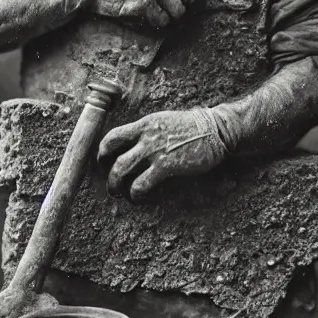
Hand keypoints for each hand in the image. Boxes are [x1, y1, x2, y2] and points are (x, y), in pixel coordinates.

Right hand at [93, 0, 201, 28]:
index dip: (183, 3)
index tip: (167, 2)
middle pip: (187, 6)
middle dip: (173, 11)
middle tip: (154, 6)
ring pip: (176, 15)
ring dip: (163, 17)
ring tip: (146, 8)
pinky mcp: (146, 2)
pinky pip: (162, 22)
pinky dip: (152, 22)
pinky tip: (138, 12)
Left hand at [98, 108, 227, 201]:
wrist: (215, 130)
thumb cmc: (192, 127)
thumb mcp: (164, 120)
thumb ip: (148, 131)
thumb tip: (134, 144)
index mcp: (144, 124)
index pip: (112, 136)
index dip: (102, 151)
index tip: (103, 162)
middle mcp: (145, 136)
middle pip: (111, 154)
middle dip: (106, 172)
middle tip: (110, 183)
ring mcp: (154, 150)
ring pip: (120, 169)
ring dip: (116, 185)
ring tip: (120, 194)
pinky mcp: (165, 165)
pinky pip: (141, 183)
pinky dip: (136, 193)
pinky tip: (139, 197)